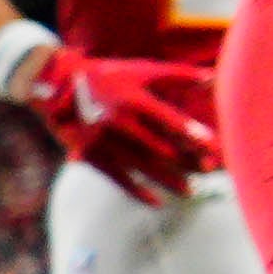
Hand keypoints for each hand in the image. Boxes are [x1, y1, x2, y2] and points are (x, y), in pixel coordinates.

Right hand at [41, 51, 215, 202]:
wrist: (58, 85)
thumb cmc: (110, 75)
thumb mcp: (141, 70)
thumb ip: (178, 75)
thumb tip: (214, 78)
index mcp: (134, 99)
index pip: (170, 120)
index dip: (193, 134)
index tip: (215, 147)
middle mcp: (120, 122)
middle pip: (160, 148)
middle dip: (186, 162)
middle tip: (209, 172)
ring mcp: (104, 141)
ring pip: (142, 167)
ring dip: (167, 181)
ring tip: (191, 192)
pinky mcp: (91, 154)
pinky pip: (118, 178)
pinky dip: (137, 192)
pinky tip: (157, 202)